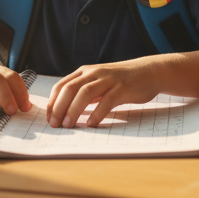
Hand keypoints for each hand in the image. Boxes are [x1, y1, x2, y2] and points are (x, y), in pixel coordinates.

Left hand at [47, 57, 162, 128]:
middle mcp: (95, 73)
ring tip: (68, 125)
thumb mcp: (99, 83)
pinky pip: (107, 101)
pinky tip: (91, 124)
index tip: (49, 118)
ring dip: (74, 110)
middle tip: (55, 124)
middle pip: (70, 88)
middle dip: (59, 107)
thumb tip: (66, 111)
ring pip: (85, 93)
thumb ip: (84, 93)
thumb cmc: (122, 80)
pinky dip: (97, 113)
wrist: (149, 72)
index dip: (52, 102)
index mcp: (86, 72)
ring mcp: (109, 79)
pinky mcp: (123, 88)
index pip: (61, 85)